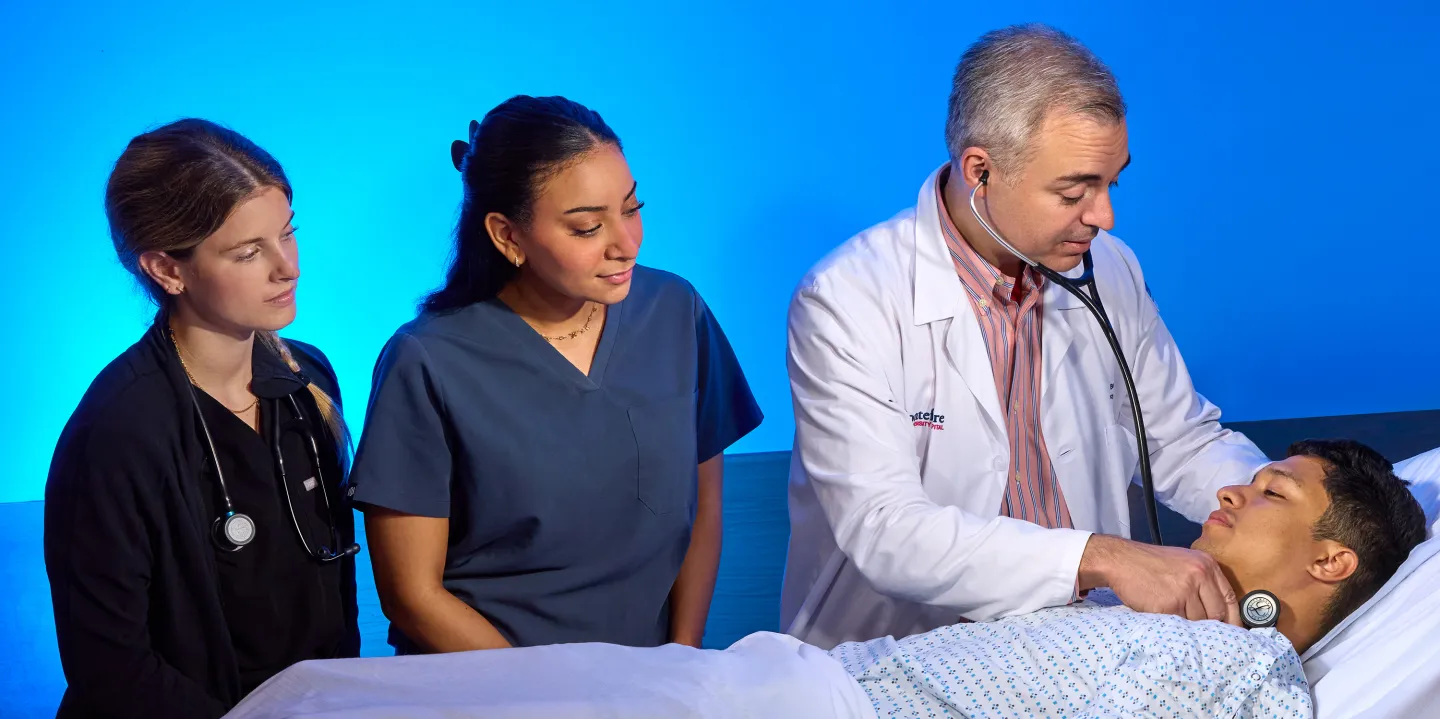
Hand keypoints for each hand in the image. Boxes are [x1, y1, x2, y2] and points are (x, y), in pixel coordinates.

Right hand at [1078, 534, 1241, 625]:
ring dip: (1189, 625)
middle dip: (1210, 625)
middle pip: (1216, 613)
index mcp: (1206, 564)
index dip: (1233, 618)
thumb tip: (1220, 612)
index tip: (1232, 632)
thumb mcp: (1184, 561)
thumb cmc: (1151, 563)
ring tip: (1176, 619)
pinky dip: (1174, 625)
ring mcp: (1184, 590)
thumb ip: (1203, 580)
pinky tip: (1164, 617)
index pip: (1229, 598)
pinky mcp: (1168, 604)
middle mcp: (1199, 575)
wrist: (1121, 559)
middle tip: (1202, 632)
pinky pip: (1179, 624)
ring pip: (1198, 622)